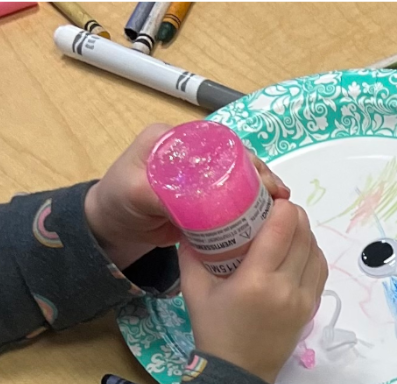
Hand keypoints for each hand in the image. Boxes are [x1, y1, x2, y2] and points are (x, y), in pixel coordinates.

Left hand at [84, 122, 288, 272]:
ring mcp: (202, 176)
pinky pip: (235, 198)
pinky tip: (269, 216)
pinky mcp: (208, 198)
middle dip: (260, 173)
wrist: (116, 228)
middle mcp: (191, 153)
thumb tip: (192, 198)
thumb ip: (158, 192)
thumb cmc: (119, 202)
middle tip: (278, 194)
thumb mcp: (134, 193)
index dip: (243, 156)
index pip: (216, 141)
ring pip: (240, 178)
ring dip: (262, 191)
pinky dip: (253, 207)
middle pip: (234, 158)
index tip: (261, 176)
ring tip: (281, 205)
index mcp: (173, 140)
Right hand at [180, 201, 327, 383]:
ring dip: (305, 234)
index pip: (282, 229)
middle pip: (303, 235)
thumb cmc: (214, 329)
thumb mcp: (194, 288)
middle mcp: (286, 287)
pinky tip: (296, 249)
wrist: (239, 373)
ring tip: (286, 227)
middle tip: (276, 209)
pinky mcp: (311, 308)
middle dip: (293, 216)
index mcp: (257, 280)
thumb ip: (192, 252)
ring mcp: (303, 299)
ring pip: (316, 251)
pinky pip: (320, 271)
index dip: (282, 207)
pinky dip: (311, 253)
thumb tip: (193, 220)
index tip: (270, 198)